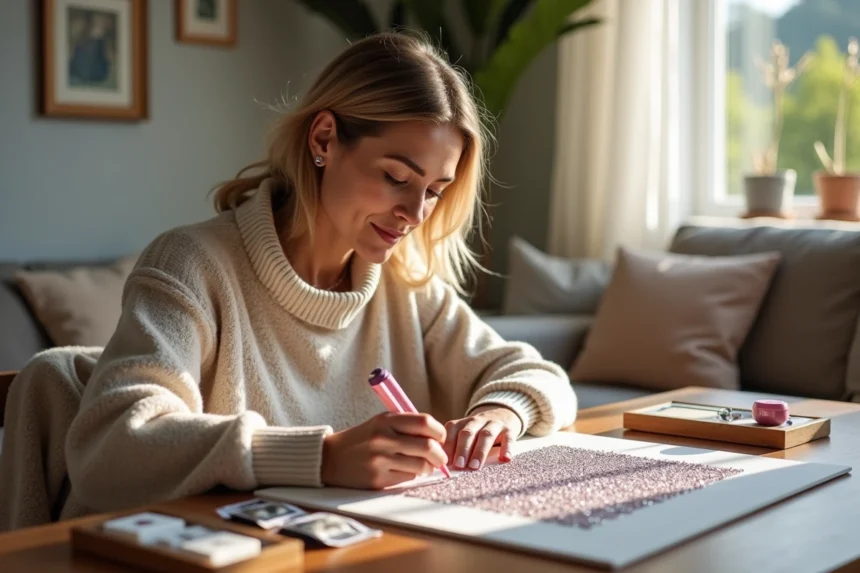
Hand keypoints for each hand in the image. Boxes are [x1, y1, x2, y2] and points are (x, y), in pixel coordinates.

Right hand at [321, 412, 447, 489]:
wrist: (330, 458)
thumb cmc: (362, 439)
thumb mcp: (381, 423)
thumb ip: (407, 426)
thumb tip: (438, 438)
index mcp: (386, 420)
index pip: (424, 423)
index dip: (439, 432)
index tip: (440, 438)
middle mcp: (383, 438)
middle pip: (427, 447)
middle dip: (440, 455)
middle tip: (440, 458)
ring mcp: (380, 460)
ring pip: (421, 466)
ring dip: (428, 467)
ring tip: (424, 465)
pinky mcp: (377, 479)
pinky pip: (407, 478)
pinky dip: (412, 475)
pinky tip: (405, 471)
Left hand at [443, 405, 522, 470]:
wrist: (503, 414)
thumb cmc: (478, 432)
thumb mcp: (464, 434)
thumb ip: (454, 446)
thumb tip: (442, 467)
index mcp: (462, 423)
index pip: (451, 431)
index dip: (448, 446)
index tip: (445, 463)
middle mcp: (476, 421)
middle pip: (467, 433)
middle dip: (462, 449)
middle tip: (459, 465)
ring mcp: (493, 424)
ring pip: (486, 435)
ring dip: (479, 451)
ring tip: (475, 466)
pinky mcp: (509, 430)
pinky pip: (508, 438)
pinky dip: (507, 448)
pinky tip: (505, 459)